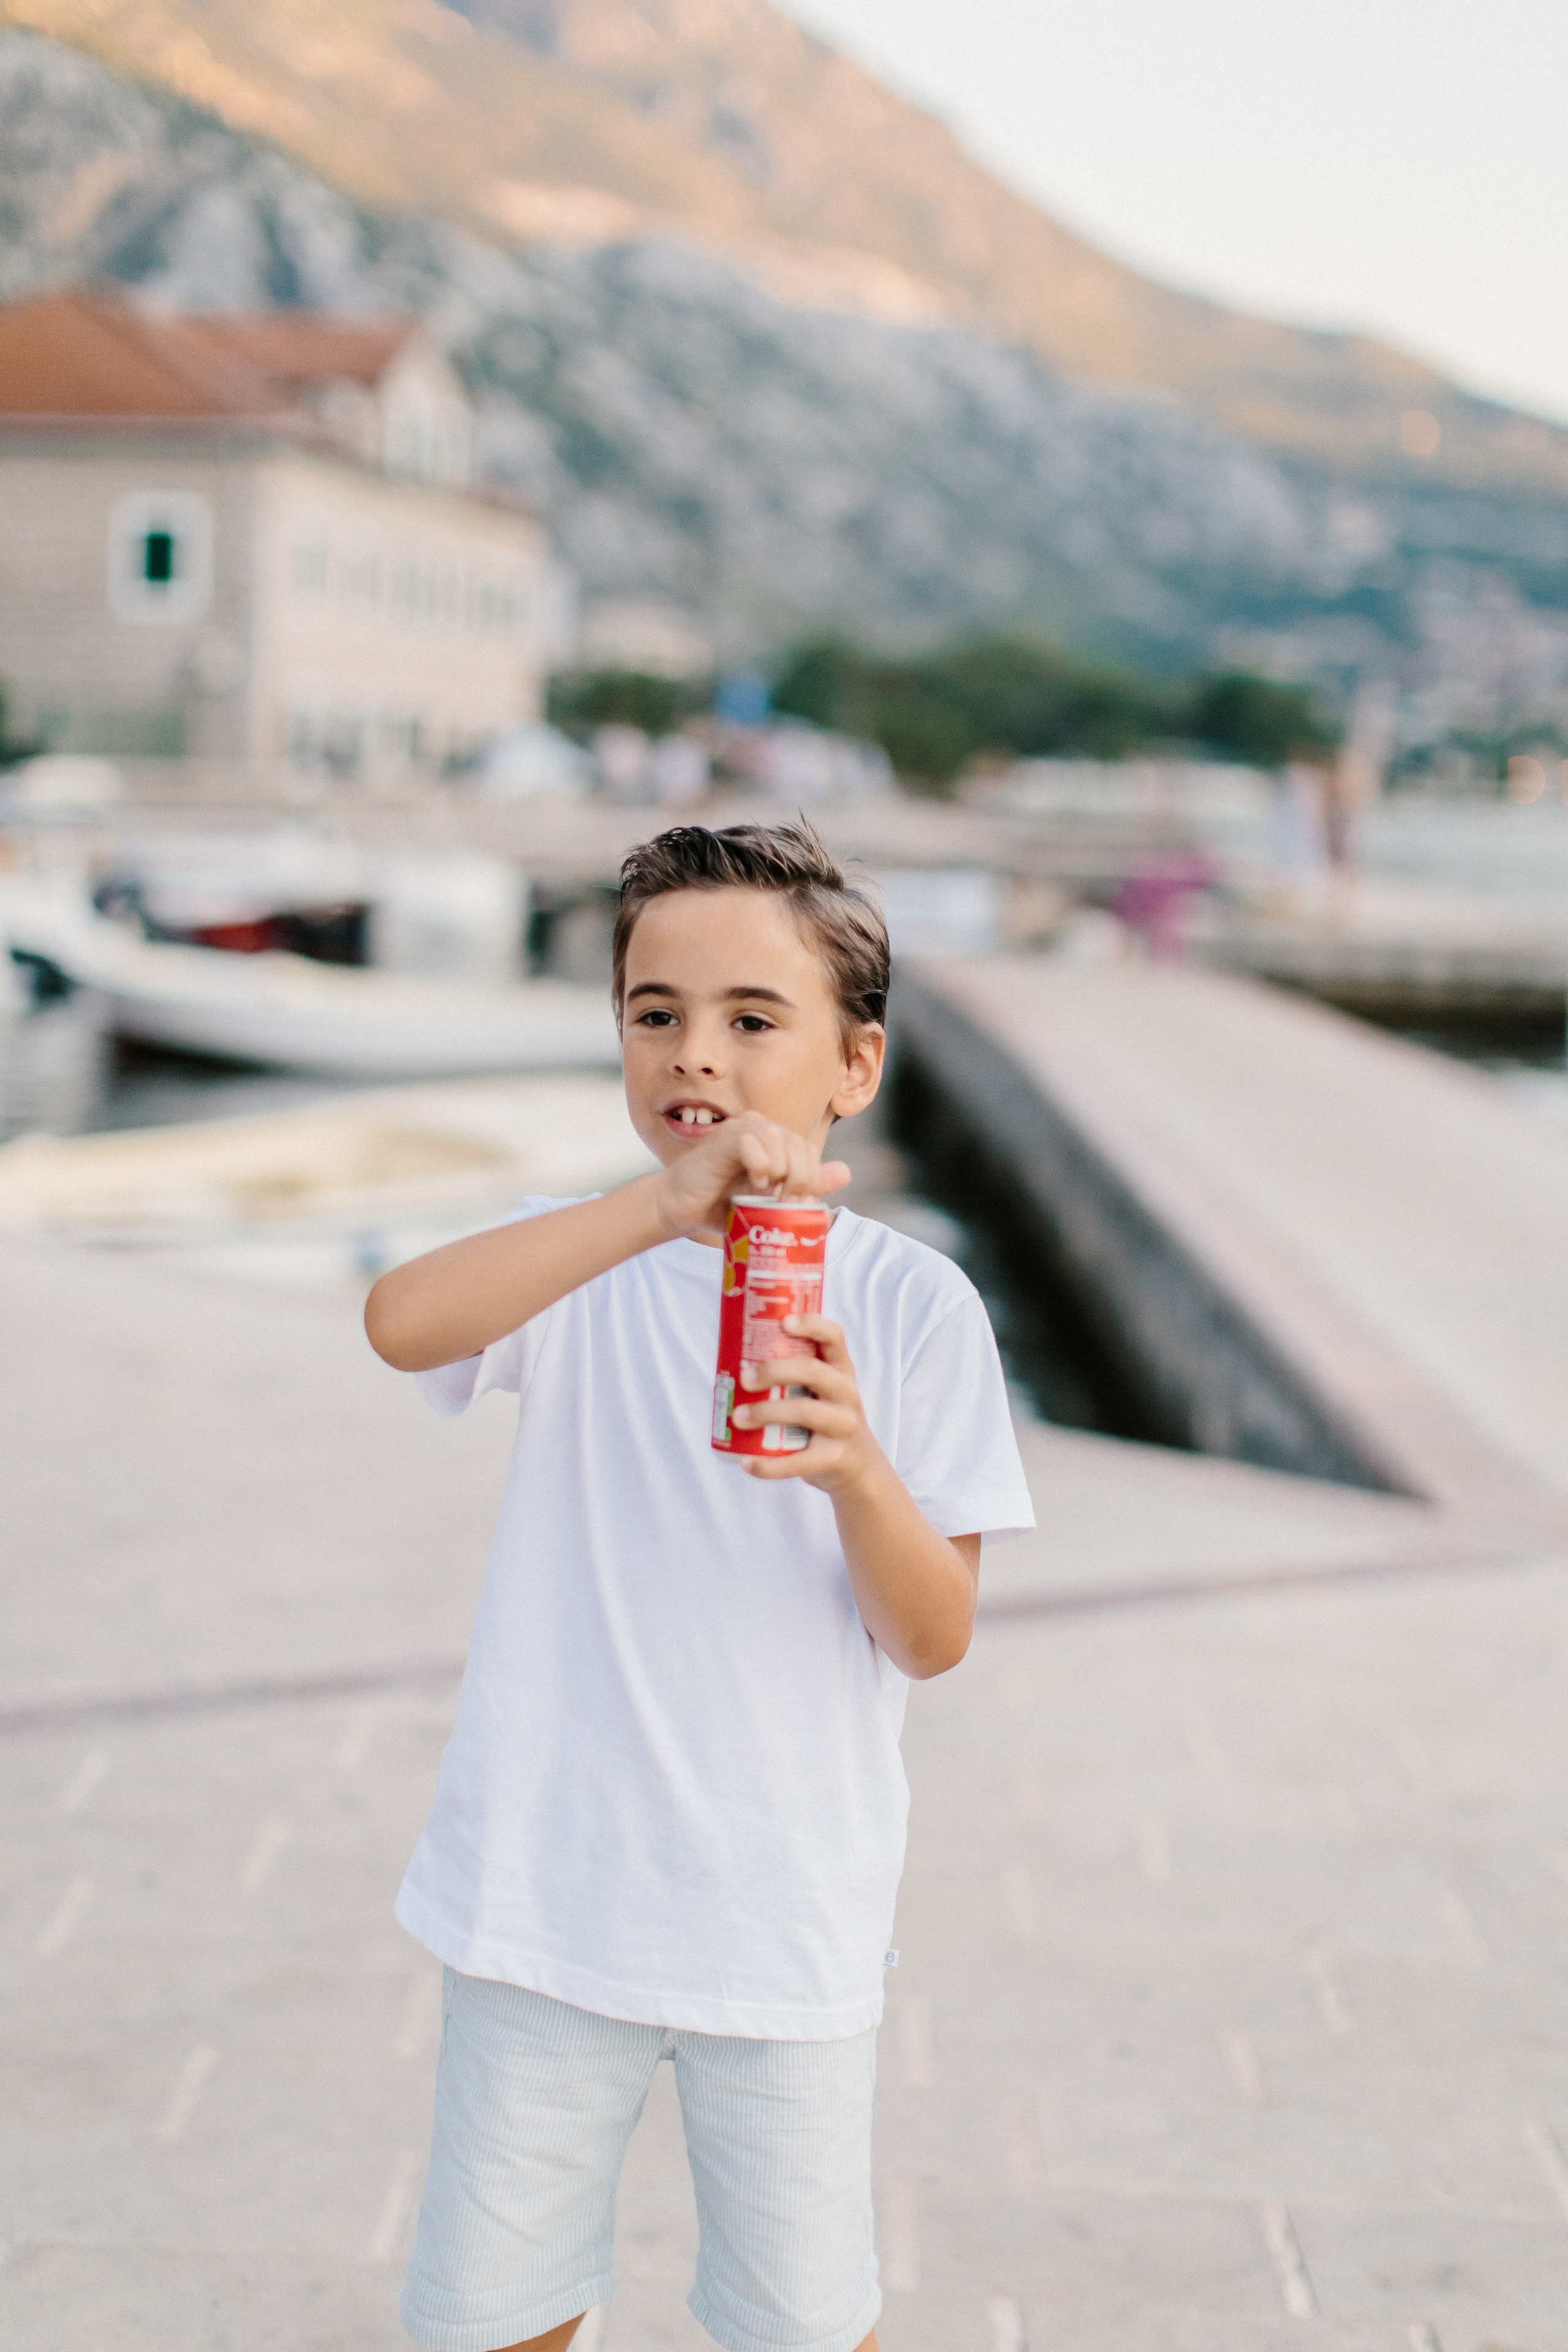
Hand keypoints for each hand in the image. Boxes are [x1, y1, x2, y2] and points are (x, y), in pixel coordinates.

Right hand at [655, 1114, 849, 1243]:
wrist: (679, 1208)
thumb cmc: (721, 1205)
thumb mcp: (770, 1200)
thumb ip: (806, 1184)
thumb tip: (846, 1172)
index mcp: (774, 1139)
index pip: (809, 1151)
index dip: (810, 1179)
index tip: (794, 1204)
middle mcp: (761, 1127)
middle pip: (801, 1147)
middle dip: (800, 1180)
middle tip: (782, 1202)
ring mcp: (743, 1128)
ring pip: (782, 1143)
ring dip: (780, 1174)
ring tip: (763, 1193)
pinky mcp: (726, 1137)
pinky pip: (756, 1143)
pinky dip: (760, 1166)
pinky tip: (753, 1182)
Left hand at [728, 1315, 879, 1493]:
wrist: (859, 1468)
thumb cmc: (826, 1421)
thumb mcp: (823, 1392)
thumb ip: (794, 1376)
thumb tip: (732, 1362)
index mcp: (841, 1370)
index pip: (834, 1336)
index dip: (811, 1325)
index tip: (783, 1322)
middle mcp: (847, 1394)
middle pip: (813, 1371)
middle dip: (774, 1370)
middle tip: (744, 1378)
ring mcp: (844, 1426)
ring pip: (805, 1411)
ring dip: (765, 1412)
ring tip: (737, 1417)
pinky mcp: (836, 1458)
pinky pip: (799, 1462)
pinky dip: (769, 1466)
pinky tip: (746, 1464)